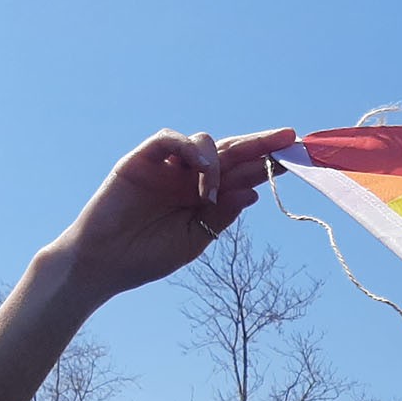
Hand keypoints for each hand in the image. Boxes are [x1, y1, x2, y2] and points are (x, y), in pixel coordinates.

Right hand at [49, 127, 295, 305]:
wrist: (105, 263)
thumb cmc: (147, 256)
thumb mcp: (195, 238)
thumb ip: (222, 215)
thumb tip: (254, 192)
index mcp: (205, 196)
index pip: (242, 174)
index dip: (267, 165)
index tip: (296, 157)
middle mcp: (188, 176)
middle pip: (230, 151)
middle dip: (259, 144)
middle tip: (287, 137)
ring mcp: (166, 166)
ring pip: (202, 142)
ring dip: (217, 160)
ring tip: (212, 189)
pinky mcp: (141, 160)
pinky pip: (168, 140)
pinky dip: (188, 149)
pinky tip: (200, 170)